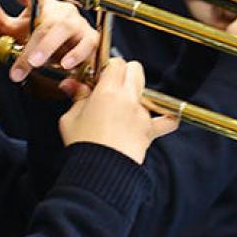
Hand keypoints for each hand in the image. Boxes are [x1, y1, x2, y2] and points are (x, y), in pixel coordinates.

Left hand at [0, 0, 98, 83]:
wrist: (63, 63)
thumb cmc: (38, 42)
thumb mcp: (12, 30)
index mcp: (40, 5)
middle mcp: (59, 10)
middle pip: (44, 21)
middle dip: (32, 43)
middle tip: (24, 59)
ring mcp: (76, 23)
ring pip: (63, 31)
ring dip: (49, 47)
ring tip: (36, 61)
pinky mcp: (89, 38)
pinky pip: (86, 44)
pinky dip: (76, 55)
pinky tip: (66, 64)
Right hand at [58, 58, 178, 163]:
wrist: (100, 173)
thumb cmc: (83, 146)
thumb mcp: (70, 118)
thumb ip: (76, 97)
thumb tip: (72, 84)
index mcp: (108, 92)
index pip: (116, 63)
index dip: (108, 67)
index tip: (100, 76)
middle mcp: (129, 99)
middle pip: (136, 69)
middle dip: (125, 73)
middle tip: (111, 86)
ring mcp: (142, 114)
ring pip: (148, 92)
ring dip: (136, 95)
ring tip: (122, 107)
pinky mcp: (149, 131)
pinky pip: (167, 121)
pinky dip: (166, 118)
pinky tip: (163, 117)